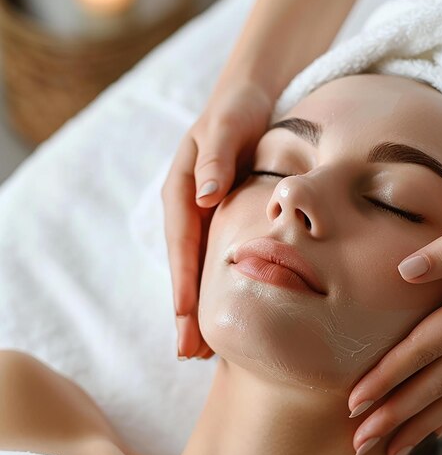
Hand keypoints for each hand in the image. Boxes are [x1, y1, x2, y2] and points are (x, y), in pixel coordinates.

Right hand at [161, 77, 273, 358]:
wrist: (246, 101)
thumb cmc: (237, 111)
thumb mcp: (228, 127)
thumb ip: (216, 160)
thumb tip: (203, 196)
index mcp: (182, 190)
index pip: (182, 244)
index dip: (182, 282)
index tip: (185, 317)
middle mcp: (187, 209)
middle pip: (185, 267)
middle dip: (185, 311)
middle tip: (190, 353)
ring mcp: (202, 218)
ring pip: (197, 270)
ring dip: (196, 309)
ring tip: (200, 350)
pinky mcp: (218, 221)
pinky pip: (213, 260)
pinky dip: (214, 289)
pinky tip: (222, 313)